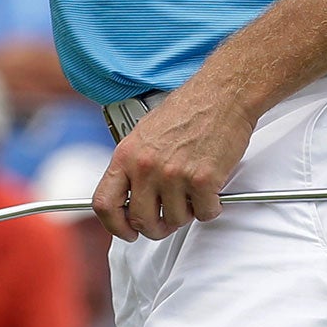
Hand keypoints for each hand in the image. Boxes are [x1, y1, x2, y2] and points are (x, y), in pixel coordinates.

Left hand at [91, 79, 255, 241]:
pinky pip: (205, 213)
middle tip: (168, 218)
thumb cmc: (187, 110)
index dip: (114, 226)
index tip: (127, 232)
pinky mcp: (203, 180)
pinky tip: (211, 187)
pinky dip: (211, 206)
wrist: (222, 94)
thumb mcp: (145, 135)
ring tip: (193, 190)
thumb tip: (130, 199)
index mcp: (126, 155)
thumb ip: (134, 167)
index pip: (104, 203)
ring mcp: (173, 174)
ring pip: (175, 220)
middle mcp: (146, 167)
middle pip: (141, 220)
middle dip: (157, 226)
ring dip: (187, 212)